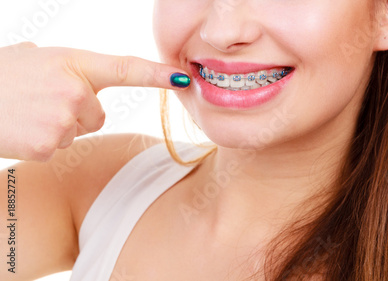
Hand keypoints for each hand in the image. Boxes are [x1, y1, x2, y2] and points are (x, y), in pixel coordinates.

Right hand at [0, 42, 189, 160]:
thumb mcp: (31, 58)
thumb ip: (60, 66)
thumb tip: (71, 74)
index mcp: (72, 62)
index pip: (125, 68)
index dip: (156, 74)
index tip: (181, 79)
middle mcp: (74, 90)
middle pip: (97, 115)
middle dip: (75, 114)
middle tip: (39, 103)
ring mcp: (63, 118)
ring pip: (77, 133)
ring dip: (57, 128)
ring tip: (26, 113)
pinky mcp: (49, 144)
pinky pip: (59, 148)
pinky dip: (42, 143)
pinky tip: (21, 129)